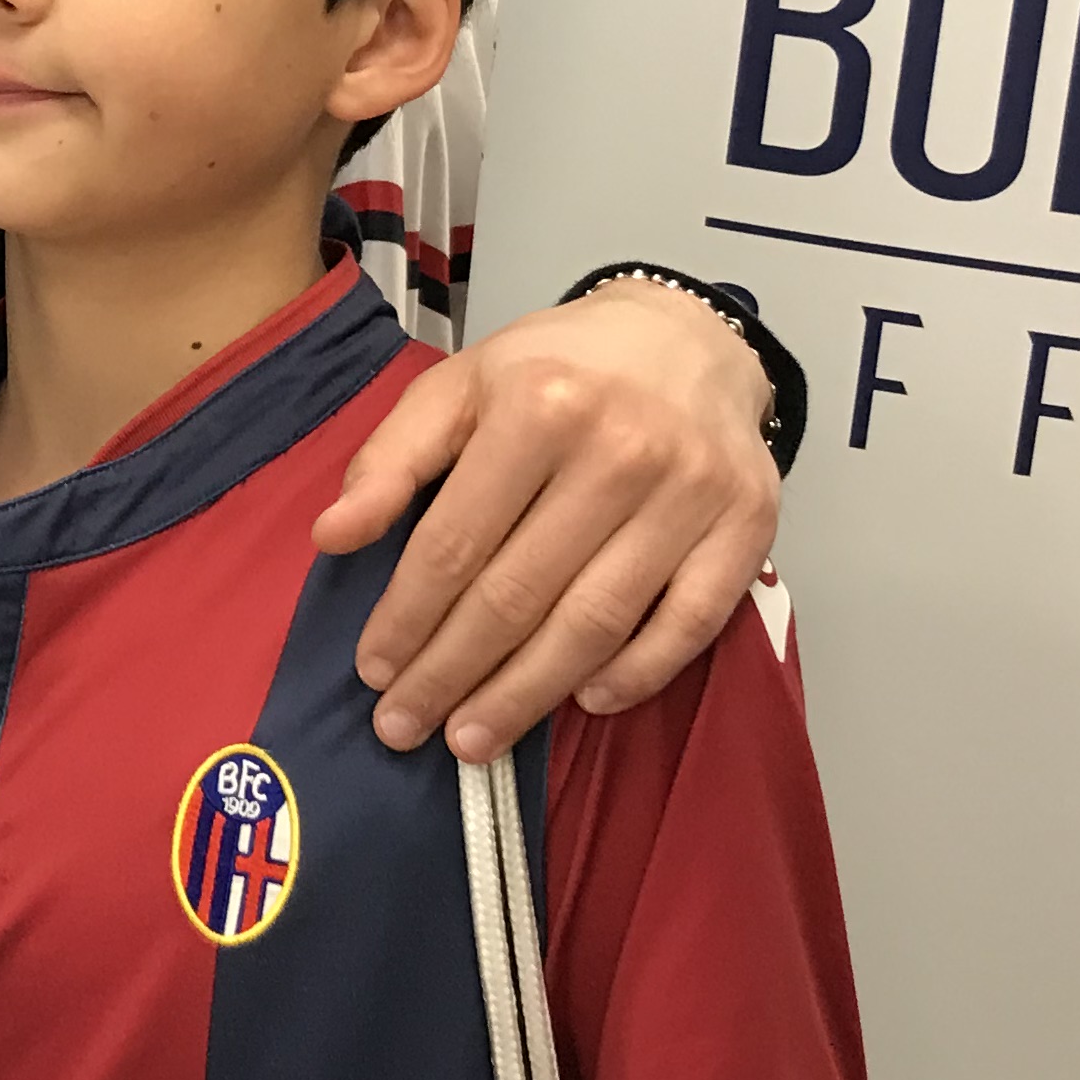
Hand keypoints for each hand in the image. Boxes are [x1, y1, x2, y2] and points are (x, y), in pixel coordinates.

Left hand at [316, 277, 779, 759]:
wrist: (687, 339)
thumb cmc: (557, 370)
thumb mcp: (460, 386)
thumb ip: (392, 458)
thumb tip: (331, 536)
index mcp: (538, 405)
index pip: (454, 542)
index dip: (407, 618)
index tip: (373, 672)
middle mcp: (621, 449)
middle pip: (518, 594)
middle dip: (451, 673)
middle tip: (404, 729)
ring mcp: (692, 492)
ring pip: (596, 622)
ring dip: (526, 695)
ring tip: (472, 740)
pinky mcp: (748, 525)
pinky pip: (689, 624)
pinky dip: (635, 674)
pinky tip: (582, 701)